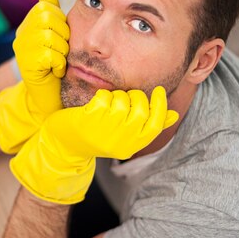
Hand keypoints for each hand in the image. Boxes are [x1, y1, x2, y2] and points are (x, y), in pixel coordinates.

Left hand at [10, 87, 178, 203]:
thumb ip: (147, 126)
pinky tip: (95, 104)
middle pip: (141, 110)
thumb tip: (175, 115)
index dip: (161, 106)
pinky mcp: (89, 119)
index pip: (156, 125)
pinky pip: (105, 97)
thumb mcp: (124, 136)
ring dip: (117, 96)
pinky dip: (102, 95)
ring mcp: (105, 130)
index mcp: (132, 146)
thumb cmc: (97, 136)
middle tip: (126, 97)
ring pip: (123, 101)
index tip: (159, 91)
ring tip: (108, 104)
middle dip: (136, 97)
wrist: (64, 146)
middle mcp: (121, 141)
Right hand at [13, 0, 68, 113]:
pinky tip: (55, 71)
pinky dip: (58, 64)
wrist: (49, 96)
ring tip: (58, 61)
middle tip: (61, 50)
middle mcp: (21, 35)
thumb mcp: (55, 34)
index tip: (61, 37)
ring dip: (62, 51)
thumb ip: (50, 9)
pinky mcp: (26, 65)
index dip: (60, 21)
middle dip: (62, 34)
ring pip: (50, 36)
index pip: (46, 7)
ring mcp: (21, 50)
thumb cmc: (55, 64)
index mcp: (28, 24)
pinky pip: (49, 55)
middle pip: (48, 18)